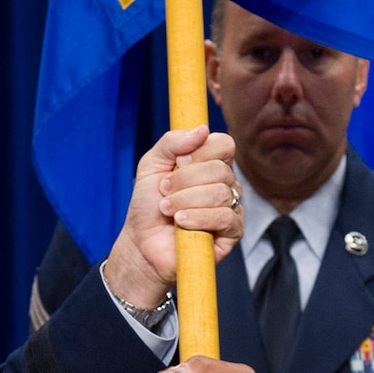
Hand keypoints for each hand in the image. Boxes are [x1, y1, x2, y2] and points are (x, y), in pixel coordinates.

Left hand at [105, 126, 242, 309]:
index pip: (224, 144)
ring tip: (168, 210)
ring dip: (186, 201)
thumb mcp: (151, 165)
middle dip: (184, 181)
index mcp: (210, 164)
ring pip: (220, 193)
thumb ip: (172, 142)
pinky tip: (181, 223)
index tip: (177, 164)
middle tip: (164, 192)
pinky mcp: (232, 233)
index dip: (200, 152)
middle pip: (219, 169)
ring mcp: (231, 208)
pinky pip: (226, 217)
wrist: (141, 243)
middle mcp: (225, 184)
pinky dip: (198, 218)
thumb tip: (202, 129)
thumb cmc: (148, 205)